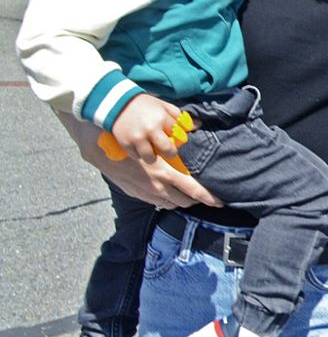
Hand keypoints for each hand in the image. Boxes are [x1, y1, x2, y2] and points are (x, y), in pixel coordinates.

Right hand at [59, 110, 220, 209]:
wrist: (98, 145)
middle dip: (196, 200)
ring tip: (188, 193)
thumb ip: (176, 143)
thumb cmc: (135, 137)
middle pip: (184, 201)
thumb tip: (195, 132)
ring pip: (170, 204)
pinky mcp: (134, 193)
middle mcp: (156, 186)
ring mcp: (144, 193)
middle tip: (204, 195)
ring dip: (181, 200)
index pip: (193, 189)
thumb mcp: (156, 139)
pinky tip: (168, 192)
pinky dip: (166, 200)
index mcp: (165, 173)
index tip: (220, 201)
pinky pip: (156, 202)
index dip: (208, 197)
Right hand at [110, 94, 182, 162]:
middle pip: (168, 151)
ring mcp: (137, 138)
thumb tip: (198, 125)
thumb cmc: (145, 105)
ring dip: (153, 156)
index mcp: (162, 118)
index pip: (178, 136)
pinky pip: (136, 157)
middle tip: (166, 150)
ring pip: (151, 158)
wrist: (118, 103)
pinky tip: (139, 147)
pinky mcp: (125, 143)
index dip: (178, 139)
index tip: (174, 139)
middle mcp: (151, 129)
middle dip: (170, 152)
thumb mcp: (164, 106)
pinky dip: (138, 154)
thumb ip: (179, 116)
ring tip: (151, 149)